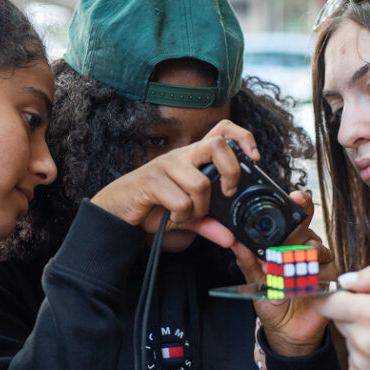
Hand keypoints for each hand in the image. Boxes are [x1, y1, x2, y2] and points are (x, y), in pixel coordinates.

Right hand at [90, 120, 258, 247]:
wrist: (115, 212)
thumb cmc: (151, 207)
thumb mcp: (186, 216)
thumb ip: (208, 224)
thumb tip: (231, 238)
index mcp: (193, 158)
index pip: (222, 130)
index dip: (243, 138)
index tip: (254, 158)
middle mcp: (181, 156)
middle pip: (217, 145)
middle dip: (231, 172)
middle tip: (228, 194)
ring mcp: (166, 165)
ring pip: (201, 183)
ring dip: (200, 208)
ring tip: (187, 215)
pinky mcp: (152, 180)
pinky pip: (181, 200)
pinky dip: (182, 216)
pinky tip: (172, 217)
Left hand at [233, 190, 336, 357]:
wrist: (287, 331)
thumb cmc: (272, 303)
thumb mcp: (254, 281)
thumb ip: (247, 260)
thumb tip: (235, 242)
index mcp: (288, 242)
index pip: (297, 216)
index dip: (299, 204)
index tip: (296, 197)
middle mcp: (307, 248)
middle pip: (306, 230)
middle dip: (293, 236)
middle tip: (278, 252)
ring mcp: (321, 263)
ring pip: (316, 249)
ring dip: (298, 261)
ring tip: (282, 276)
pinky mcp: (331, 279)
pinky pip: (325, 270)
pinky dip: (310, 277)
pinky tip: (299, 286)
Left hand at [315, 264, 369, 369]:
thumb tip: (345, 280)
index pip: (327, 302)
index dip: (336, 297)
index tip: (349, 298)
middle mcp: (361, 341)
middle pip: (337, 319)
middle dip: (353, 315)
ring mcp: (360, 363)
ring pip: (348, 340)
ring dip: (361, 337)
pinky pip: (354, 360)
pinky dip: (366, 357)